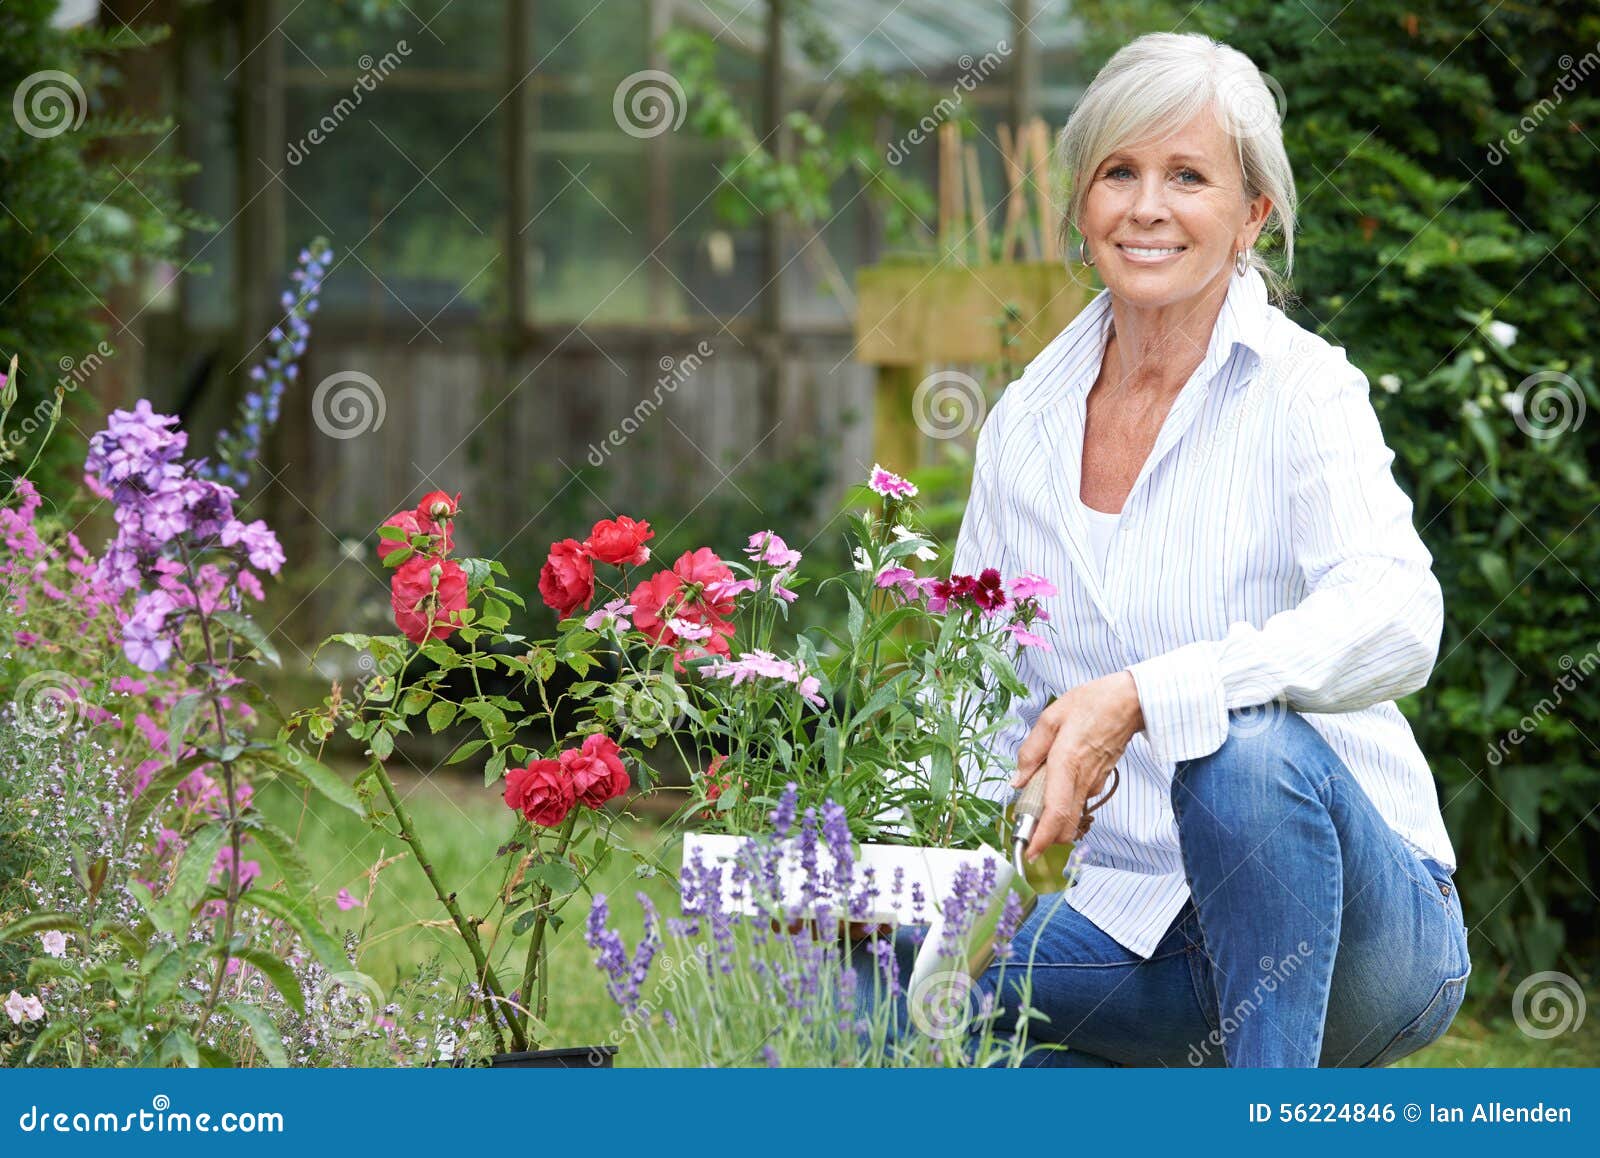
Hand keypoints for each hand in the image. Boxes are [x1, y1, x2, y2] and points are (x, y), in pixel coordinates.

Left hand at [1012, 671, 1143, 861]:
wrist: (1130, 702)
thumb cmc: (1092, 703)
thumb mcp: (1051, 717)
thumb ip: (1031, 751)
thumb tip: (1018, 780)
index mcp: (1067, 763)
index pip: (1056, 813)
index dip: (1042, 838)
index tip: (1029, 852)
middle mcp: (1082, 779)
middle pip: (1064, 825)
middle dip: (1044, 833)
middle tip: (1024, 822)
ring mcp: (1094, 783)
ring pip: (1070, 814)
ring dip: (1052, 815)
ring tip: (1036, 792)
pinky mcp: (1100, 781)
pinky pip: (1077, 799)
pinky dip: (1063, 800)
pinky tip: (1054, 780)